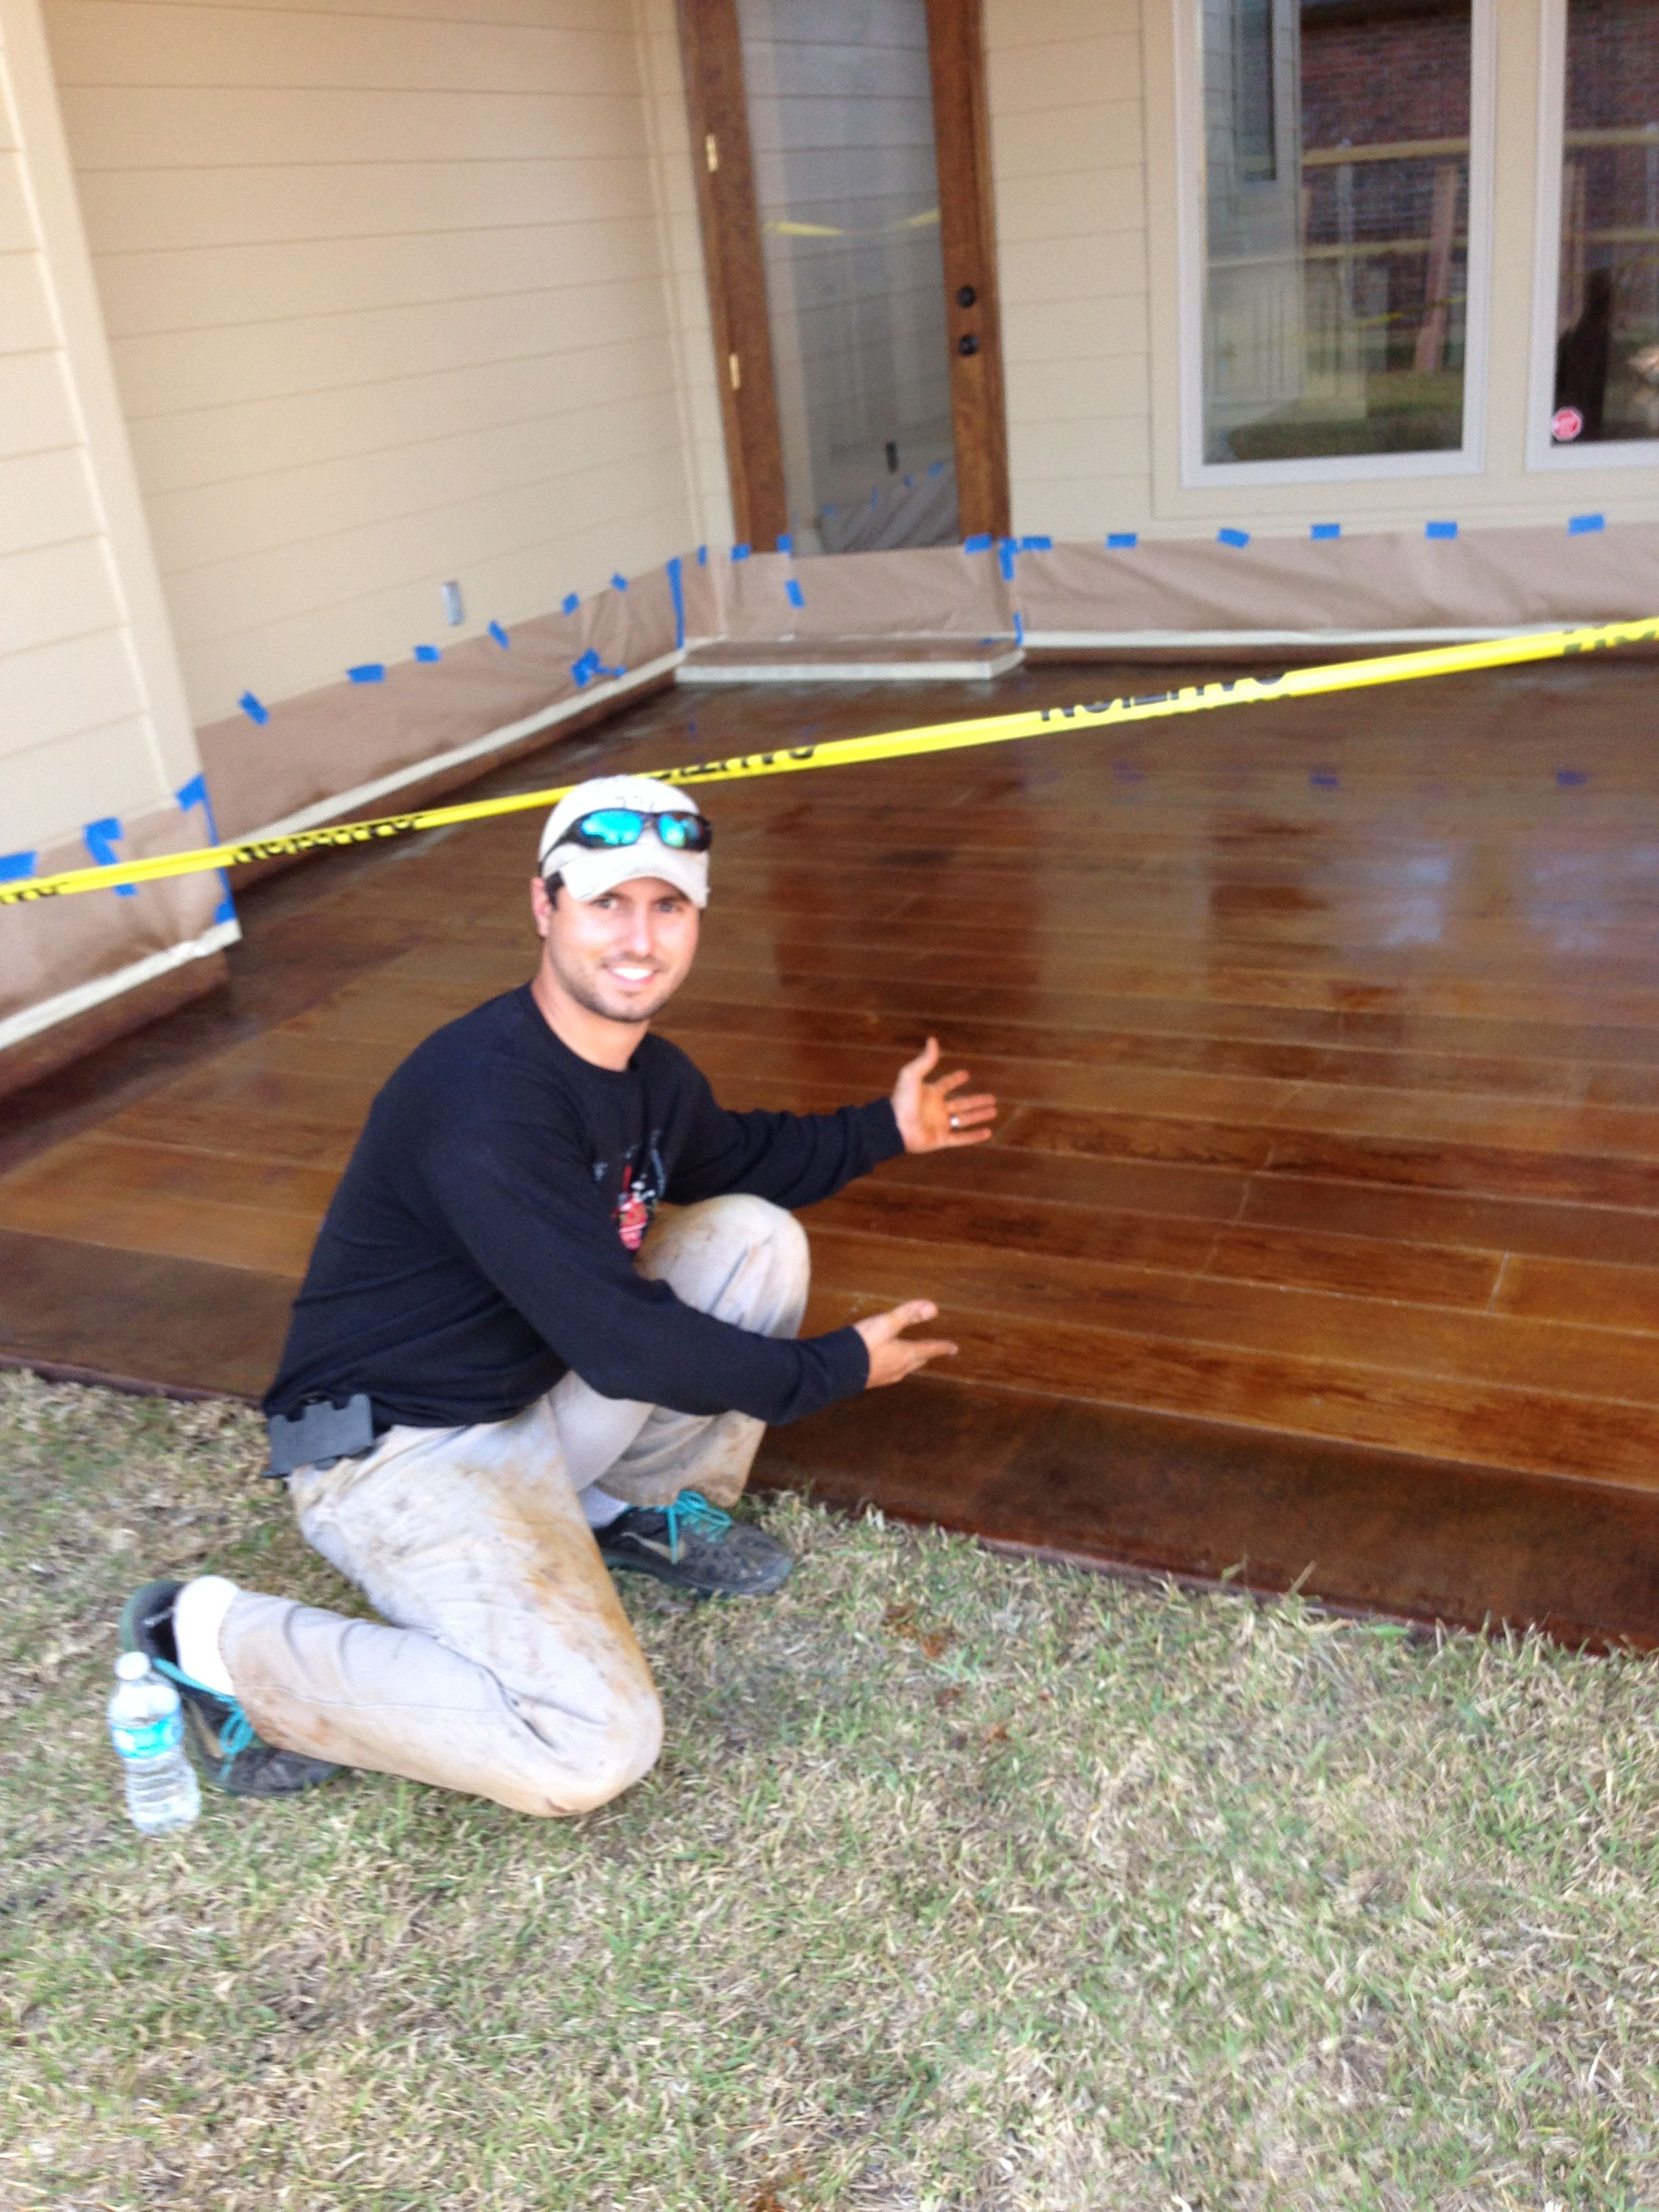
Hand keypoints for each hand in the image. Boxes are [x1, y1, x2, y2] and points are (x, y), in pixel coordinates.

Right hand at [854, 1300, 957, 1388]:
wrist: (834, 1370)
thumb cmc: (861, 1345)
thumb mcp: (885, 1324)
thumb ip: (908, 1314)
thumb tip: (933, 1308)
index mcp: (905, 1354)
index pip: (929, 1349)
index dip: (942, 1347)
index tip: (954, 1348)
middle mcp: (898, 1368)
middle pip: (917, 1360)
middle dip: (926, 1354)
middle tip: (934, 1351)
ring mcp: (885, 1376)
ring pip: (904, 1368)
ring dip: (911, 1362)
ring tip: (914, 1357)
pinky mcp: (871, 1380)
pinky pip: (890, 1373)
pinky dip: (895, 1367)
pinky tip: (887, 1366)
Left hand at [890, 1037, 997, 1154]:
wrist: (895, 1128)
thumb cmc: (902, 1101)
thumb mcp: (912, 1076)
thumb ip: (925, 1060)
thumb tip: (932, 1039)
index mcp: (930, 1094)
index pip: (946, 1084)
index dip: (955, 1079)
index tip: (967, 1074)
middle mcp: (937, 1109)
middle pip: (961, 1103)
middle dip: (977, 1100)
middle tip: (992, 1098)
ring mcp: (940, 1125)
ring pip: (964, 1120)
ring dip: (979, 1115)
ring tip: (994, 1111)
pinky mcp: (941, 1139)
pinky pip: (961, 1138)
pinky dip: (975, 1136)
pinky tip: (988, 1132)